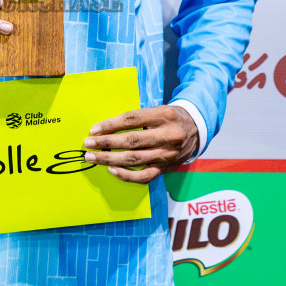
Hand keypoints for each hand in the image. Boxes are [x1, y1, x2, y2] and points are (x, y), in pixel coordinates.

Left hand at [82, 105, 198, 183]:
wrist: (197, 129)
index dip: (110, 124)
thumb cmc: (170, 118)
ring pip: (135, 159)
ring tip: (93, 157)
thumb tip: (106, 128)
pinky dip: (126, 175)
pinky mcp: (167, 168)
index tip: (94, 129)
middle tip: (88, 143)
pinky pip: (144, 176)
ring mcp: (168, 154)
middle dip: (106, 143)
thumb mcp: (158, 110)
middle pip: (131, 141)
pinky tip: (112, 170)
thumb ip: (137, 118)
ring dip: (110, 159)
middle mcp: (167, 135)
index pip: (132, 120)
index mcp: (164, 115)